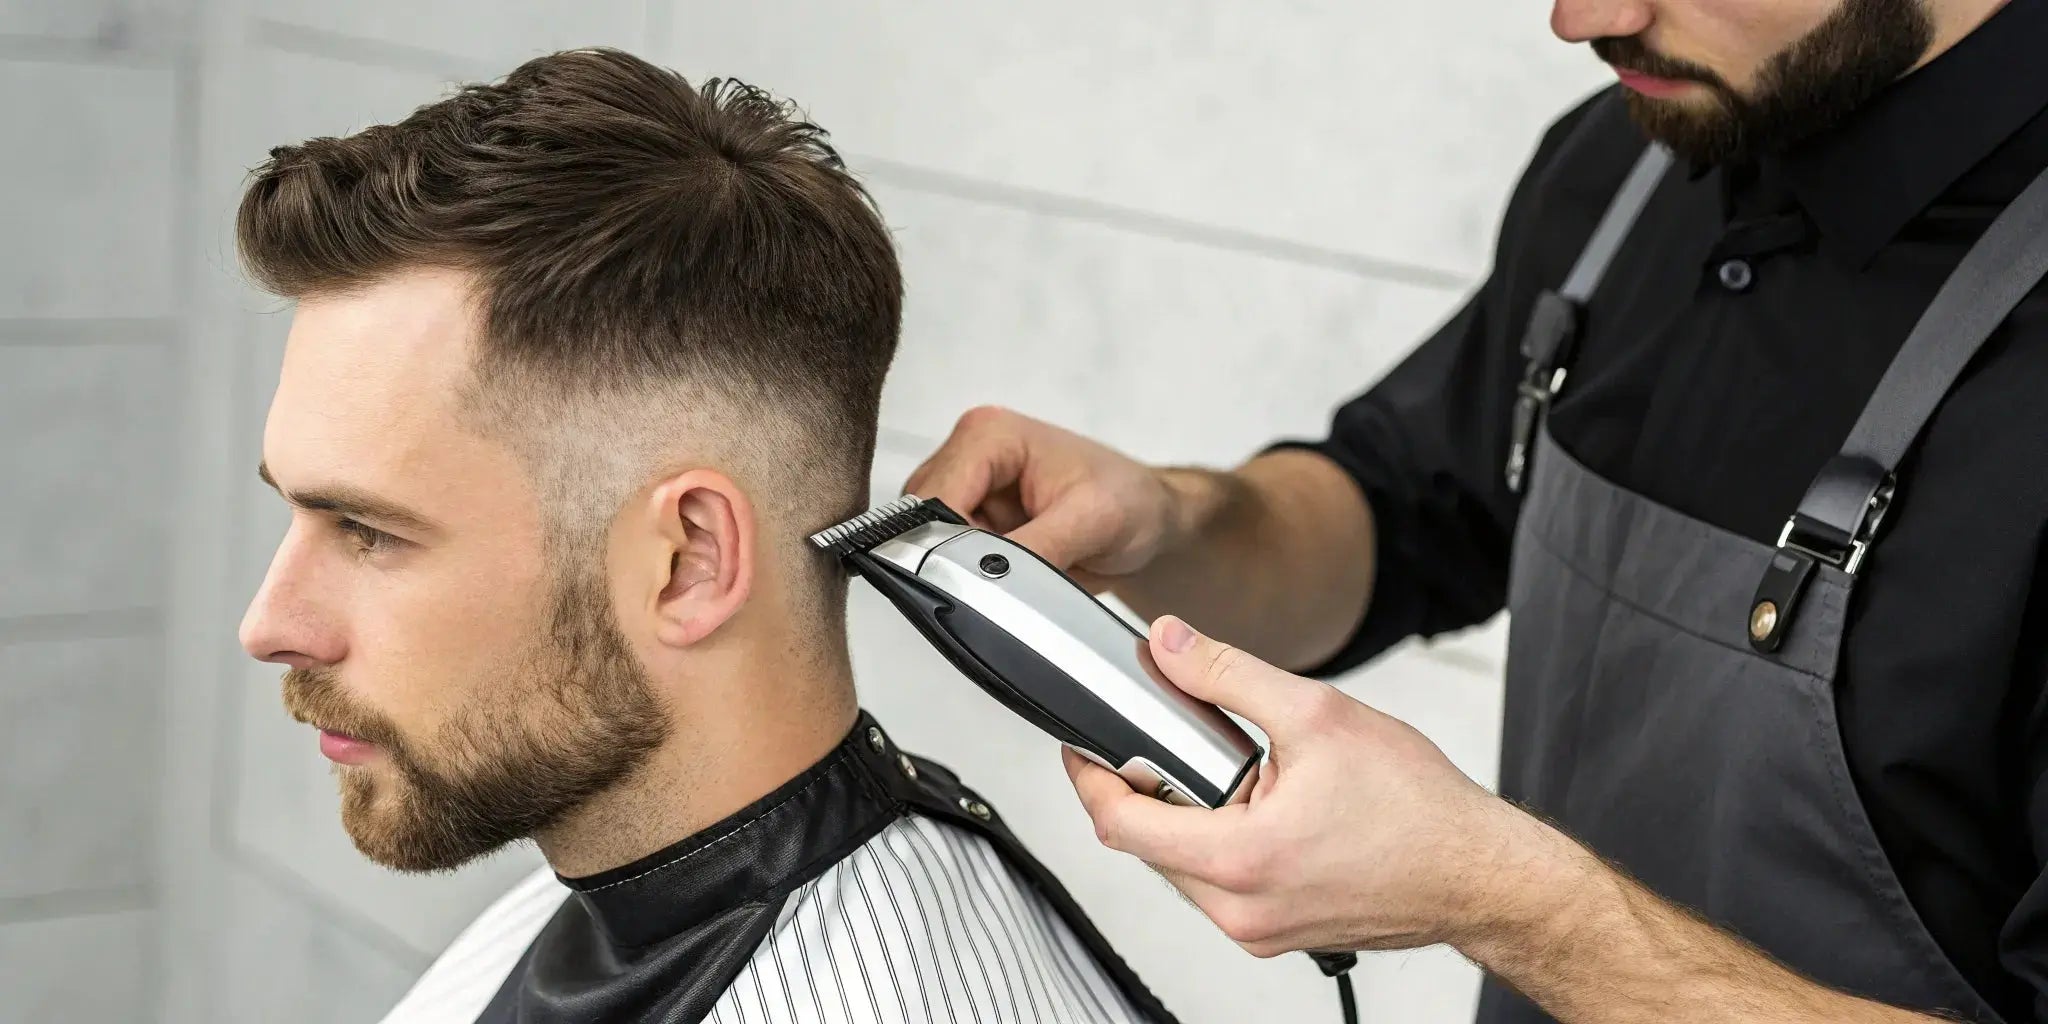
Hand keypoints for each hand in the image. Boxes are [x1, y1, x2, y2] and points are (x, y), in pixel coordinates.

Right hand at [904, 406, 1184, 589]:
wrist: (1150, 519)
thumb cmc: (1131, 501)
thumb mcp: (1092, 521)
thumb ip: (1036, 548)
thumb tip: (987, 578)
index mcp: (988, 434)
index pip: (934, 496)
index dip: (944, 544)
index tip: (971, 584)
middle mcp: (966, 456)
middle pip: (920, 522)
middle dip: (952, 560)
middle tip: (999, 586)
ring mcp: (965, 492)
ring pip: (928, 545)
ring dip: (962, 571)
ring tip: (1014, 581)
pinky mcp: (971, 524)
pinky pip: (947, 559)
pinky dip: (971, 578)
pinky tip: (1007, 584)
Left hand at [1065, 615, 1553, 957]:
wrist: (1479, 873)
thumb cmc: (1418, 808)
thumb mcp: (1316, 714)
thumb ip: (1227, 675)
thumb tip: (1170, 643)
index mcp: (1238, 859)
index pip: (1120, 823)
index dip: (1091, 776)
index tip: (1084, 744)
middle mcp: (1238, 910)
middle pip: (1145, 846)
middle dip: (1149, 789)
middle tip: (1176, 742)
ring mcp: (1257, 930)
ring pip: (1180, 867)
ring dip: (1187, 817)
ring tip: (1236, 775)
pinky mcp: (1276, 934)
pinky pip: (1218, 885)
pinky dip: (1221, 842)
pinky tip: (1261, 809)